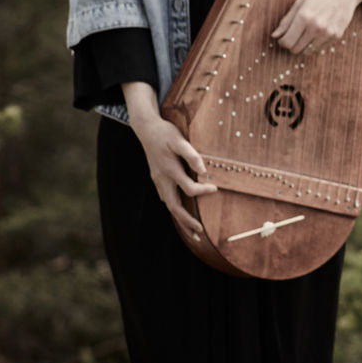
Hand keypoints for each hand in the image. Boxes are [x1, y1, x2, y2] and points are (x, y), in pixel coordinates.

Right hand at [135, 112, 213, 246]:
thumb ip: (191, 155)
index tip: (215, 188)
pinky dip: (175, 210)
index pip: (188, 189)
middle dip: (186, 221)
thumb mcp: (179, 140)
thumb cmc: (165, 134)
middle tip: (200, 232)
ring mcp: (158, 181)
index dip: (202, 190)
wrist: (146, 130)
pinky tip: (182, 215)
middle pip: (174, 206)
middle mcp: (162, 180)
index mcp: (169, 171)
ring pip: (169, 205)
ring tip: (192, 231)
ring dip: (180, 219)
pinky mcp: (158, 181)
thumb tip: (203, 169)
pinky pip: (166, 200)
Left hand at [272, 0, 361, 56]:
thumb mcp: (300, 3)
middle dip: (291, 45)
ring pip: (307, 52)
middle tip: (293, 37)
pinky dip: (315, 43)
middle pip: (295, 49)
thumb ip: (286, 21)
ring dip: (303, 46)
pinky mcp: (337, 36)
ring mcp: (327, 32)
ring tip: (304, 35)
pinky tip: (317, 32)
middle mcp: (316, 26)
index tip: (283, 39)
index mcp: (304, 16)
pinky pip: (319, 48)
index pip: (287, 41)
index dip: (282, 42)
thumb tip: (274, 36)